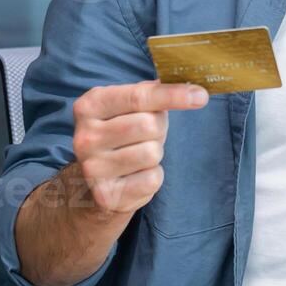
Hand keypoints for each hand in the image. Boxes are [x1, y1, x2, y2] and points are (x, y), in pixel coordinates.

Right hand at [69, 80, 208, 214]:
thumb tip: (193, 91)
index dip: (172, 95)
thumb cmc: (119, 136)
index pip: (138, 97)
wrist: (91, 183)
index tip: (200, 96)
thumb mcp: (125, 108)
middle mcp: (85, 136)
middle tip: (146, 135)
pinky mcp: (106, 194)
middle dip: (159, 129)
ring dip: (154, 153)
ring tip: (137, 155)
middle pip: (149, 125)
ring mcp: (92, 168)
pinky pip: (152, 178)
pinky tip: (134, 175)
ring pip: (152, 153)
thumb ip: (150, 94)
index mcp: (89, 106)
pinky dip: (152, 175)